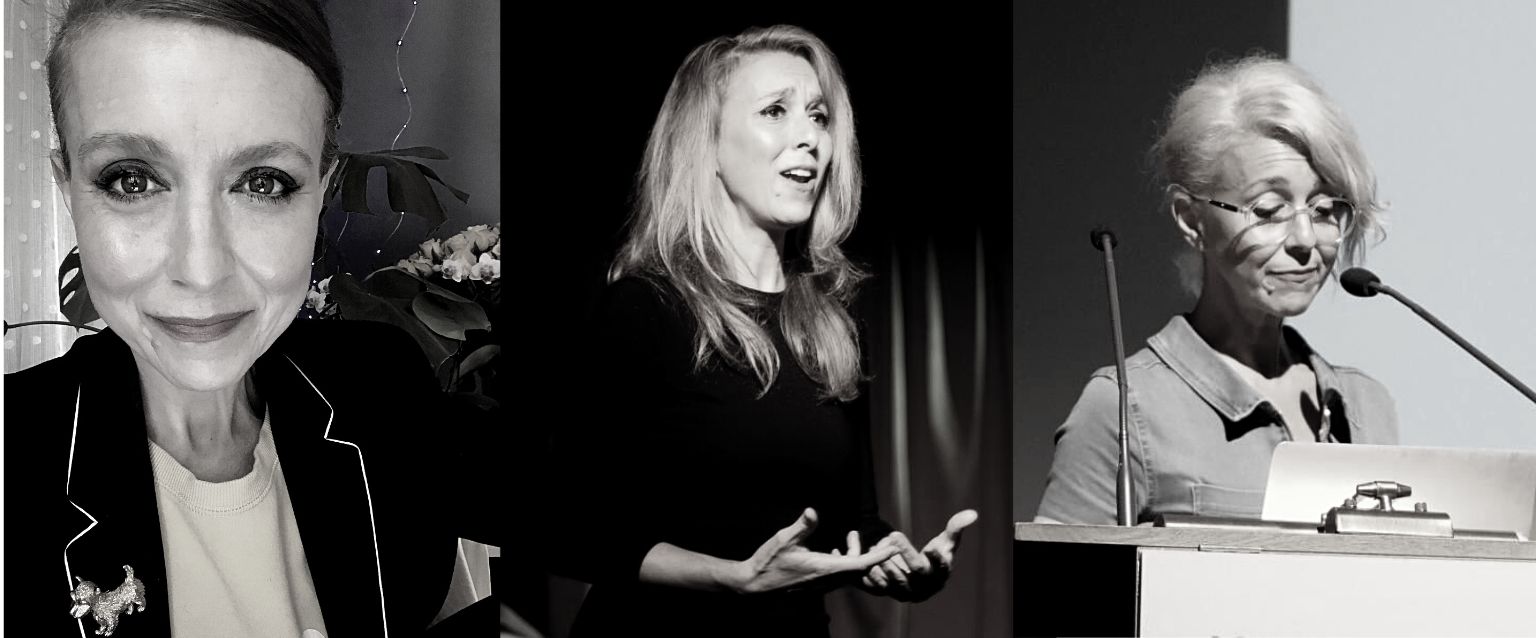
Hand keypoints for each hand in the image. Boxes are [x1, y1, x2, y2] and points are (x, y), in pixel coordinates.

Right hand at [730, 508, 898, 594]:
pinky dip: (845, 563)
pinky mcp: (817, 585)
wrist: (754, 584)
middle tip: (871, 536)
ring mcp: (822, 585)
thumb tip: (812, 511)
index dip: (878, 556)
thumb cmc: (768, 562)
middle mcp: (826, 580)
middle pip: (858, 570)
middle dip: (869, 554)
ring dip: (856, 557)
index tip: (892, 549)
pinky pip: (839, 576)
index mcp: (823, 569)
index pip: (859, 565)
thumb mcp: (784, 540)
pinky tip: (836, 552)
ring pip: (849, 573)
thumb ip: (802, 526)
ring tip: (852, 537)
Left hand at [848, 509, 977, 601]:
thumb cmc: (935, 555)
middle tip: (894, 534)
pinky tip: (866, 560)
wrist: (920, 577)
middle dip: (905, 553)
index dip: (937, 558)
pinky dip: (873, 576)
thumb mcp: (946, 542)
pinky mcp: (892, 594)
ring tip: (877, 546)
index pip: (940, 566)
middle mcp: (926, 588)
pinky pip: (882, 588)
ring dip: (886, 565)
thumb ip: (956, 528)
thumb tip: (972, 513)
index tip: (931, 546)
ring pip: (897, 582)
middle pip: (916, 572)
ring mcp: (909, 593)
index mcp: (940, 575)